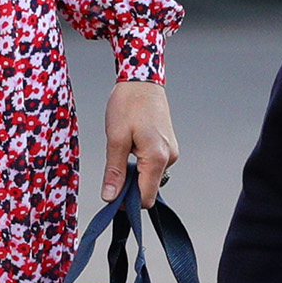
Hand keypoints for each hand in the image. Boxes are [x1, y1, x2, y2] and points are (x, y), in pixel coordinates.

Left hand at [101, 80, 178, 206]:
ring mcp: (172, 152)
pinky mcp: (169, 146)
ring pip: (151, 177)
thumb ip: (114, 171)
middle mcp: (170, 157)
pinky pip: (154, 165)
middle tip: (113, 170)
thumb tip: (110, 197)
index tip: (110, 195)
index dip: (127, 203)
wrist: (142, 79)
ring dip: (135, 174)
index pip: (145, 198)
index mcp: (157, 158)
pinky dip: (141, 164)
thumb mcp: (115, 139)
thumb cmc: (128, 104)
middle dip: (130, 188)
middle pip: (149, 189)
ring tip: (123, 151)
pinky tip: (131, 147)